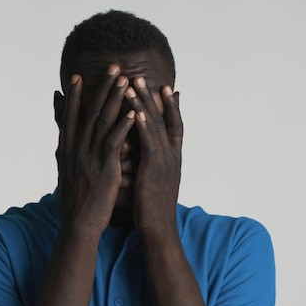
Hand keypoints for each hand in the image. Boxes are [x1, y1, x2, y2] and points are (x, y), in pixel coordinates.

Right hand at [57, 65, 135, 234]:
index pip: (70, 116)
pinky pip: (114, 142)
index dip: (74, 96)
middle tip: (112, 67)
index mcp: (67, 149)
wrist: (78, 224)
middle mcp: (76, 149)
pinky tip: (133, 112)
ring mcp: (89, 157)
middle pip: (89, 112)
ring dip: (115, 99)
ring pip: (103, 121)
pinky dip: (123, 126)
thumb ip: (67, 155)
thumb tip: (61, 145)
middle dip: (101, 88)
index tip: (77, 77)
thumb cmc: (76, 201)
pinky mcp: (104, 168)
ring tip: (126, 80)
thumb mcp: (66, 173)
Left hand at [125, 77, 182, 234]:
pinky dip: (144, 124)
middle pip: (163, 118)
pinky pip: (150, 142)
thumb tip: (142, 155)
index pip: (172, 124)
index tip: (163, 86)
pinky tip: (137, 110)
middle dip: (151, 96)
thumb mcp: (153, 181)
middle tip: (140, 76)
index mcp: (172, 158)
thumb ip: (150, 164)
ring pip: (156, 125)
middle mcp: (172, 155)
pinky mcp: (155, 169)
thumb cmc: (152, 208)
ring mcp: (166, 161)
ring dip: (144, 103)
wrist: (159, 230)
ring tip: (133, 83)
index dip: (168, 105)